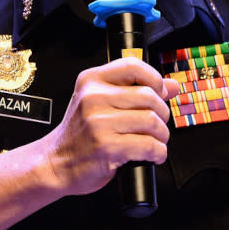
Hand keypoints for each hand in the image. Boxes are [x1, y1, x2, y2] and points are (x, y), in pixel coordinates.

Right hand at [40, 57, 180, 195]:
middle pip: (149, 96)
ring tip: (154, 141)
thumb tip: (172, 85)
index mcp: (91, 81)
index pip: (133, 66)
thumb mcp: (99, 103)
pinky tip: (151, 155)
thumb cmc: (80, 134)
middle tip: (157, 125)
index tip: (159, 92)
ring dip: (161, 135)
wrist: (56, 163)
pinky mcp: (107, 147)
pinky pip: (149, 145)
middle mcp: (93, 98)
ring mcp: (99, 123)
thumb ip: (133, 90)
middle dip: (162, 114)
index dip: (154, 78)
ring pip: (152, 121)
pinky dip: (158, 153)